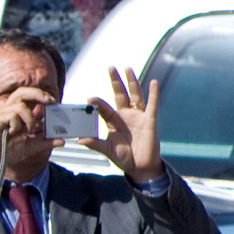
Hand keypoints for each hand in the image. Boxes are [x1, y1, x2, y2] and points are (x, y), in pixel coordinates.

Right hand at [0, 86, 48, 184]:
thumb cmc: (6, 151)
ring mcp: (2, 114)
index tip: (54, 102)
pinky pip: (12, 115)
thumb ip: (45, 142)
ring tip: (29, 130)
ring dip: (30, 118)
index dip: (42, 96)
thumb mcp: (31, 146)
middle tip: (49, 101)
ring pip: (21, 105)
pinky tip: (13, 133)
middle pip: (23, 91)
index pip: (30, 97)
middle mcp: (9, 110)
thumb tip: (61, 140)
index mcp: (17, 114)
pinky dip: (17, 125)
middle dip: (38, 94)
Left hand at [87, 65, 164, 181]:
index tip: (89, 99)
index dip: (98, 103)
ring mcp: (138, 116)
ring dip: (132, 82)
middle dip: (115, 81)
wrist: (140, 166)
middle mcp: (126, 115)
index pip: (104, 108)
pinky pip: (152, 105)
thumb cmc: (123, 157)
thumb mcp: (107, 150)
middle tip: (110, 67)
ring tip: (127, 69)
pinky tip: (154, 82)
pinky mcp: (150, 120)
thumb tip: (80, 140)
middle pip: (120, 94)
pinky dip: (153, 93)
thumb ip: (95, 144)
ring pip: (135, 95)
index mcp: (114, 121)